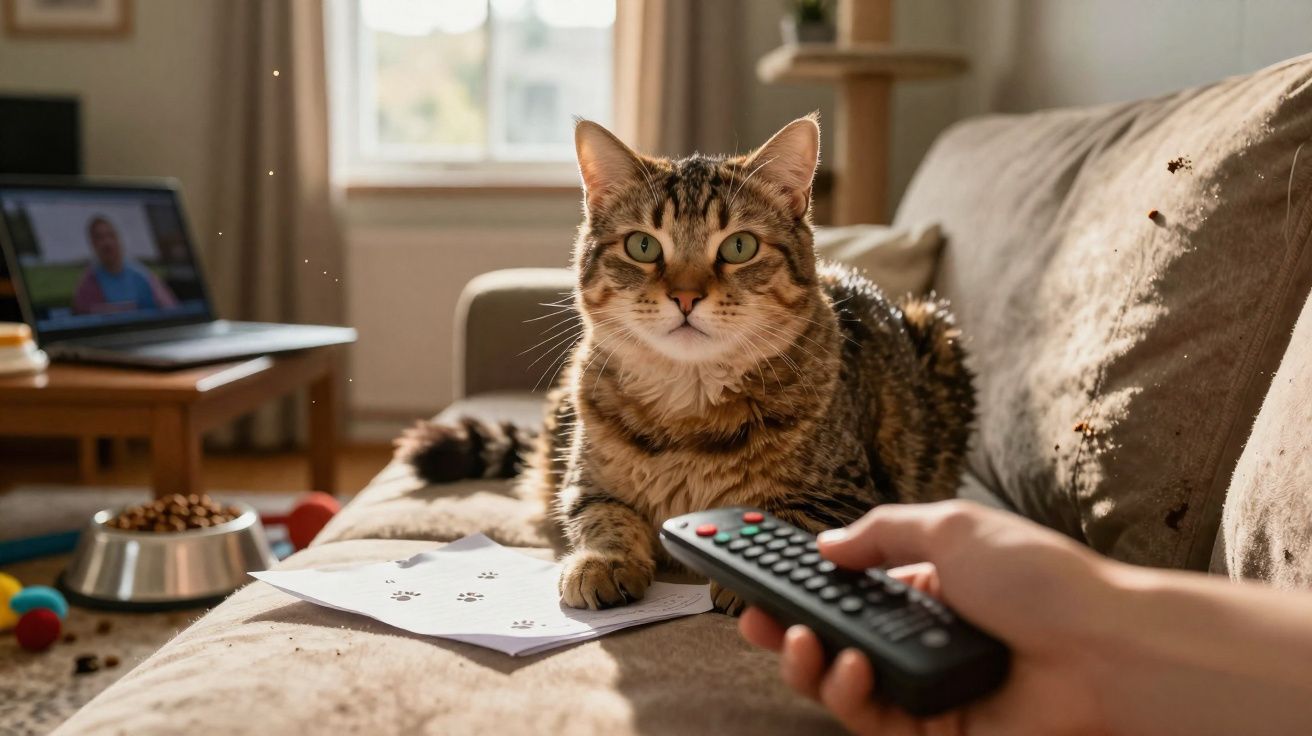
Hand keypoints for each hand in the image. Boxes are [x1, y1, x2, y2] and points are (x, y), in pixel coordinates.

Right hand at [739, 500, 1111, 734]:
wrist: (1105, 648)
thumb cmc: (1041, 580)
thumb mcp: (952, 528)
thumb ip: (882, 534)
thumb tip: (827, 545)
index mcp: (921, 583)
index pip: (844, 586)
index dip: (799, 582)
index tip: (755, 572)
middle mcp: (917, 635)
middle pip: (832, 638)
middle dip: (784, 629)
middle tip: (752, 618)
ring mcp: (924, 684)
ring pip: (840, 684)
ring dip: (808, 663)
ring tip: (802, 643)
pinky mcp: (934, 729)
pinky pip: (872, 718)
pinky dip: (848, 694)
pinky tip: (849, 667)